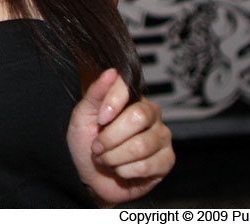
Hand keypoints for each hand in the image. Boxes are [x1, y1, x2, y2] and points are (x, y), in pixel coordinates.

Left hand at [67, 68, 174, 205]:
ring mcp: (162, 137)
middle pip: (138, 117)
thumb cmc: (86, 142)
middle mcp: (151, 114)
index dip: (113, 103)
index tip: (100, 120)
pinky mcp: (166, 161)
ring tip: (106, 159)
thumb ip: (97, 93)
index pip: (129, 88)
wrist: (90, 176)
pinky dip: (125, 170)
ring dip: (114, 157)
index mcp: (132, 99)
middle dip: (111, 137)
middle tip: (98, 146)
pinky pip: (147, 165)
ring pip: (141, 145)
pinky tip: (121, 169)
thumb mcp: (83, 115)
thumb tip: (113, 71)